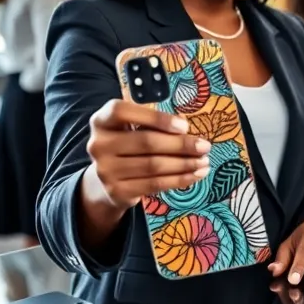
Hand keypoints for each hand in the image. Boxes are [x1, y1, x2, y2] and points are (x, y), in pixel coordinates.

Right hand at [85, 99, 209, 208]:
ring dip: (184, 164)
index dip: (155, 118)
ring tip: (204, 162)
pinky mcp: (117, 191)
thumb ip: (154, 125)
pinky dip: (179, 179)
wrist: (107, 181)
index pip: (122, 112)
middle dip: (180, 144)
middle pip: (146, 142)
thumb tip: (187, 131)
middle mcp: (98, 144)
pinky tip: (195, 175)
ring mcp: (106, 170)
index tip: (184, 126)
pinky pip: (155, 184)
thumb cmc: (128, 146)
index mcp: (102, 121)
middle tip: (205, 146)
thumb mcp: (133, 129)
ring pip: (153, 165)